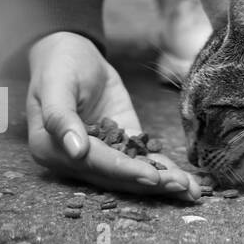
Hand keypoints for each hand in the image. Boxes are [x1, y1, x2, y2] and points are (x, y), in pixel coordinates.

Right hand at [26, 32, 199, 200]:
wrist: (72, 52)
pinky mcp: (120, 141)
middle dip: (151, 184)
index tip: (153, 177)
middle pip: (116, 176)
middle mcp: (75, 159)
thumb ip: (61, 118)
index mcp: (52, 150)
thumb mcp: (55, 86)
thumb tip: (76, 151)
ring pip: (132, 173)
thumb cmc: (59, 66)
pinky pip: (141, 158)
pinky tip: (185, 180)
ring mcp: (101, 152)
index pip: (96, 164)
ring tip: (191, 191)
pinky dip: (163, 169)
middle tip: (182, 188)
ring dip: (162, 182)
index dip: (125, 171)